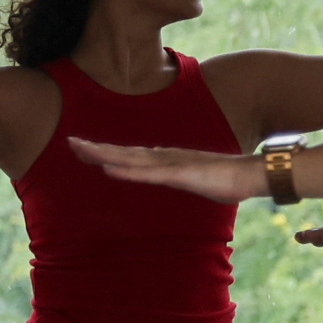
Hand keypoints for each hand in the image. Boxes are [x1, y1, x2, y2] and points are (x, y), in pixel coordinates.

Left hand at [72, 135, 266, 203]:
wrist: (252, 174)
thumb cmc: (228, 178)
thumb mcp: (196, 179)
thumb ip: (180, 176)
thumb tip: (172, 175)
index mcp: (166, 160)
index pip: (130, 156)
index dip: (107, 152)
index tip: (85, 149)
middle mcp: (164, 157)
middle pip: (124, 153)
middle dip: (96, 149)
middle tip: (70, 143)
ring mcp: (171, 164)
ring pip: (130, 159)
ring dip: (105, 155)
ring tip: (81, 150)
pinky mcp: (180, 174)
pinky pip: (148, 174)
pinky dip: (126, 171)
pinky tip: (108, 170)